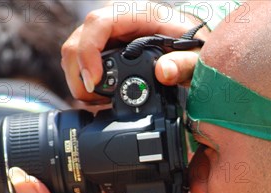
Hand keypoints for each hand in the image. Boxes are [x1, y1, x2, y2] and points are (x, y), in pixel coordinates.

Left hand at [3, 167, 148, 192]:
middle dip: (55, 168)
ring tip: (87, 158)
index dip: (18, 175)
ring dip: (82, 175)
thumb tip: (21, 178)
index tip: (23, 153)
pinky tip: (111, 176)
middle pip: (50, 187)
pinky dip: (109, 185)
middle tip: (62, 146)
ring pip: (79, 188)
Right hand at [62, 1, 205, 101]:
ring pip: (75, 52)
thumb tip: (164, 72)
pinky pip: (82, 62)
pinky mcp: (104, 49)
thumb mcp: (196, 56)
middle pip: (78, 39)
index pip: (99, 23)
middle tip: (93, 99)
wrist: (193, 46)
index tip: (94, 81)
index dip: (89, 51)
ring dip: (79, 79)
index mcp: (137, 14)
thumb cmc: (193, 46)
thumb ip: (185, 63)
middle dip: (78, 73)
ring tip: (97, 101)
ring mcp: (108, 35)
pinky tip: (98, 98)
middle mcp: (117, 20)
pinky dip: (84, 82)